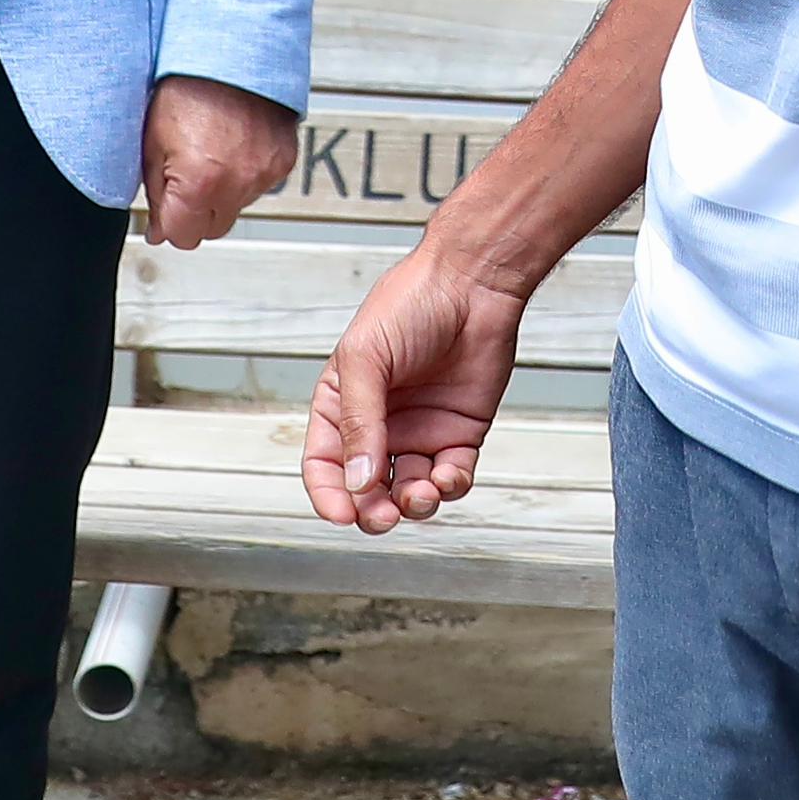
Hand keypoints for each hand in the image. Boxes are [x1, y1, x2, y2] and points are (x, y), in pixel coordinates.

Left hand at [139, 76, 294, 249]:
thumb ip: (156, 194)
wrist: (230, 49)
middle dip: (194, 212)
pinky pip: (259, 184)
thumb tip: (160, 229)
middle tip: (182, 177)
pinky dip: (244, 174)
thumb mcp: (153, 142)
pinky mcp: (283, 159)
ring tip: (208, 152)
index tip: (163, 211)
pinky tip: (231, 146)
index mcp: (200, 183)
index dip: (168, 224)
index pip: (183, 237)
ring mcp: (265, 172)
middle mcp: (238, 183)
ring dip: (222, 192)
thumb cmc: (187, 86)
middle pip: (212, 229)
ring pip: (237, 207)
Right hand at [302, 242, 531, 532]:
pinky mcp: (459, 434)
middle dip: (372, 511)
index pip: (324, 464)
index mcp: (342, 404)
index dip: (329, 495)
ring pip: (409, 492)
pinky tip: (448, 475)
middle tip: (381, 516)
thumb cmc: (411, 304)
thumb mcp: (366, 359)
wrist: (473, 283)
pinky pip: (452, 477)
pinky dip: (450, 486)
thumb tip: (357, 482)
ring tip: (420, 494)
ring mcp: (420, 432)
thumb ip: (359, 423)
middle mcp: (380, 424)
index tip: (342, 515)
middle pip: (366, 489)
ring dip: (413, 504)